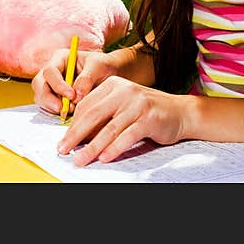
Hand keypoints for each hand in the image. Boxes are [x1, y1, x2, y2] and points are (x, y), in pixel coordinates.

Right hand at [31, 49, 119, 116]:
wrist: (109, 74)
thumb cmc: (103, 66)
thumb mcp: (98, 66)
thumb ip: (87, 78)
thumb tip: (76, 95)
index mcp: (60, 58)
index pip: (50, 71)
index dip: (57, 84)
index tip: (71, 95)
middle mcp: (53, 72)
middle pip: (39, 85)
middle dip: (48, 99)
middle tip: (62, 109)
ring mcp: (52, 86)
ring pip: (42, 98)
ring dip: (52, 107)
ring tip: (70, 111)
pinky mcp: (55, 98)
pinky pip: (49, 107)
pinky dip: (56, 112)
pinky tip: (69, 114)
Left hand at [55, 75, 187, 166]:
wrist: (180, 112)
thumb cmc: (148, 111)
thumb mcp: (123, 105)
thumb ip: (104, 114)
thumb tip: (78, 135)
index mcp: (114, 84)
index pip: (87, 104)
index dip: (73, 124)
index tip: (64, 139)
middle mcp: (124, 91)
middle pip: (93, 115)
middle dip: (75, 135)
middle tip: (63, 150)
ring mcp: (137, 104)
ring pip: (108, 129)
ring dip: (91, 147)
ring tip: (80, 159)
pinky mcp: (148, 119)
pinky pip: (127, 136)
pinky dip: (114, 148)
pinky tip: (104, 158)